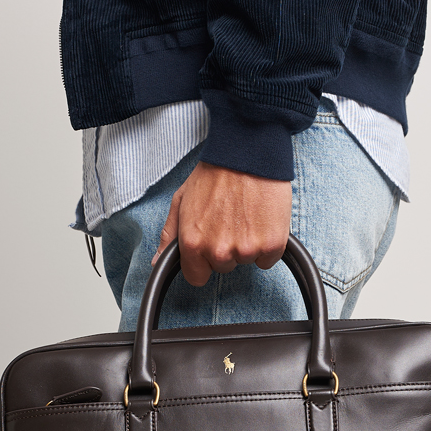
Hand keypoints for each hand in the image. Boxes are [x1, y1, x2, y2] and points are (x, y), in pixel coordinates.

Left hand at [152, 161, 291, 285]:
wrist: (247, 152)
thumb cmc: (215, 173)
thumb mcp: (181, 200)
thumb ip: (169, 234)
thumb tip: (158, 260)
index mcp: (193, 243)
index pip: (197, 277)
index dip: (203, 261)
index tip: (210, 245)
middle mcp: (219, 251)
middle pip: (223, 267)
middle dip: (226, 248)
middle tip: (229, 219)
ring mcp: (246, 249)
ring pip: (247, 261)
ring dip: (248, 244)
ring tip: (246, 214)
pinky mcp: (272, 244)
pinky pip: (269, 258)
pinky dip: (268, 243)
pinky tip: (262, 220)